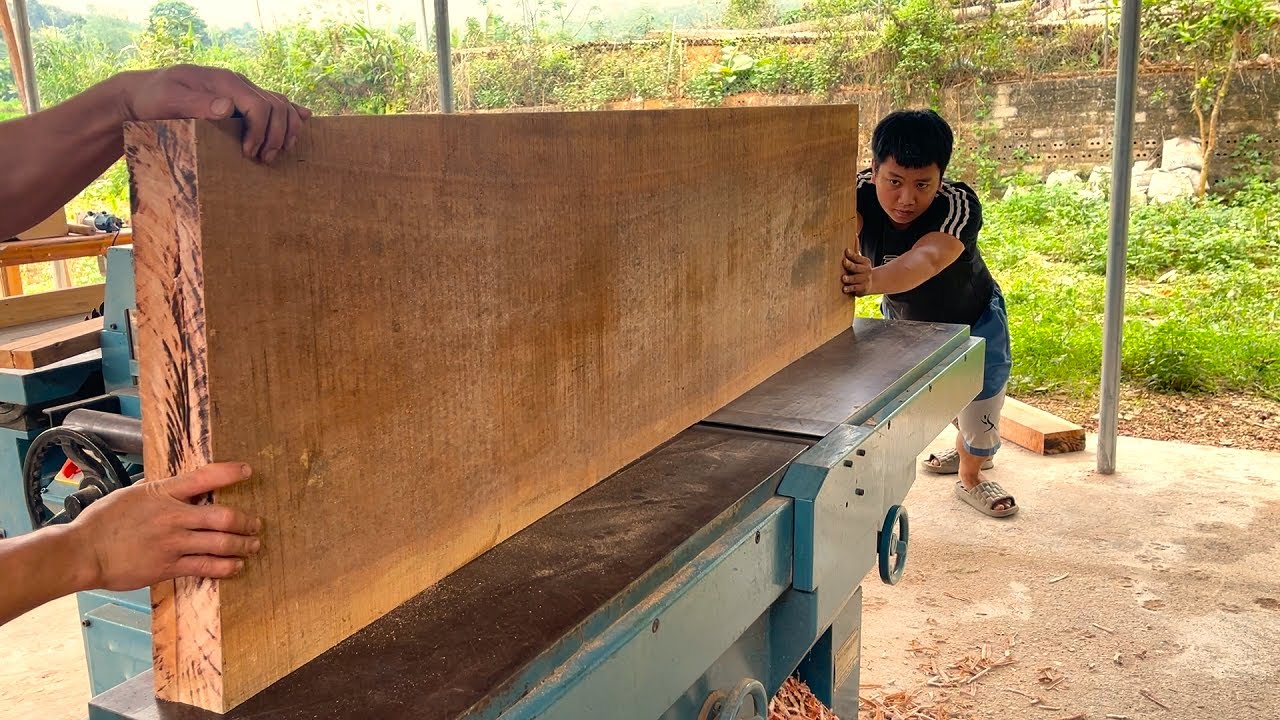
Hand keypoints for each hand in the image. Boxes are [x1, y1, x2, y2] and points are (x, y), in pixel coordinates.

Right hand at [69, 462, 263, 590]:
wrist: (83, 551)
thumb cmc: (103, 521)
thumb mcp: (133, 495)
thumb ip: (160, 492)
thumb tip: (180, 488)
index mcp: (163, 493)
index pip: (205, 477)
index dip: (230, 472)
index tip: (247, 470)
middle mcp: (173, 517)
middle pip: (224, 517)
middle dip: (247, 521)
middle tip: (257, 524)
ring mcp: (173, 543)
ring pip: (220, 544)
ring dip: (243, 545)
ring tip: (253, 545)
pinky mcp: (168, 567)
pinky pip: (205, 567)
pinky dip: (226, 567)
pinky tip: (235, 567)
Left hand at [117, 64, 311, 163]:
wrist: (142, 94)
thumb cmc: (152, 98)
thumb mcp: (168, 100)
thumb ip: (197, 102)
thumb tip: (228, 107)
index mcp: (225, 82)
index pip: (259, 104)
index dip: (261, 131)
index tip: (250, 153)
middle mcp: (238, 83)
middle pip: (276, 105)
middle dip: (277, 134)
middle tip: (265, 159)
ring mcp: (241, 91)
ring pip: (281, 104)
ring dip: (287, 128)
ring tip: (278, 151)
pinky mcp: (240, 101)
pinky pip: (273, 104)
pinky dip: (290, 114)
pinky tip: (303, 119)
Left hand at [841, 247, 873, 295]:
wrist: (871, 283)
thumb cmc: (861, 269)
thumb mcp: (861, 260)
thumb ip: (856, 249)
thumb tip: (855, 235)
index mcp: (865, 262)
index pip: (857, 257)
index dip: (852, 254)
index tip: (846, 251)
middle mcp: (866, 271)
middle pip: (856, 267)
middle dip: (850, 265)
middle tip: (844, 262)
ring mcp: (864, 280)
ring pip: (855, 279)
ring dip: (849, 278)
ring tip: (843, 278)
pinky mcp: (862, 289)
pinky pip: (855, 288)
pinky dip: (850, 288)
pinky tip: (844, 288)